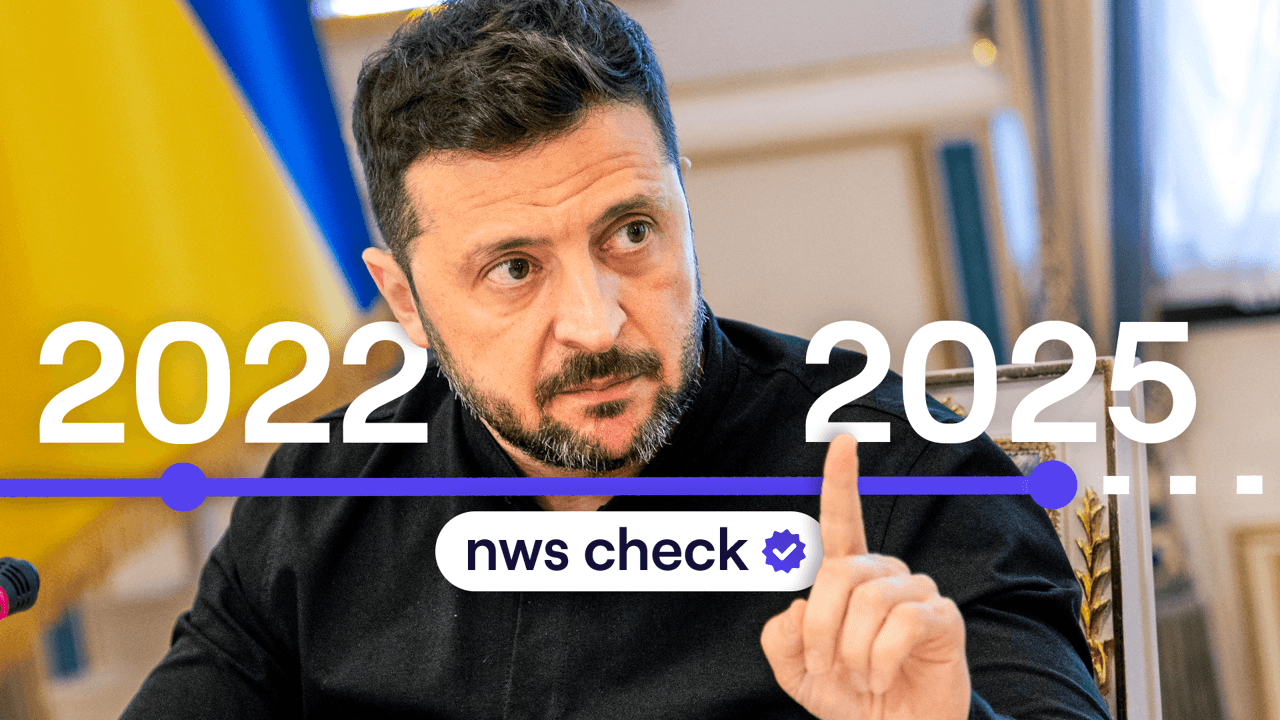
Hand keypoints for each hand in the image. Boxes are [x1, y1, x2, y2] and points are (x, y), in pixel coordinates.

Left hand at [760, 434, 969, 719]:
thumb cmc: (850, 698)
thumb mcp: (796, 673)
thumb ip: (780, 639)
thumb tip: (796, 603)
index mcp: (847, 577)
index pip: (842, 521)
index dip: (840, 481)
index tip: (841, 443)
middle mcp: (882, 575)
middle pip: (838, 572)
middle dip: (820, 627)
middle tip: (824, 667)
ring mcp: (916, 593)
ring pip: (868, 599)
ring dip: (850, 650)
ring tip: (858, 675)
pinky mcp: (943, 618)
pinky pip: (902, 622)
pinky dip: (880, 658)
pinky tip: (882, 676)